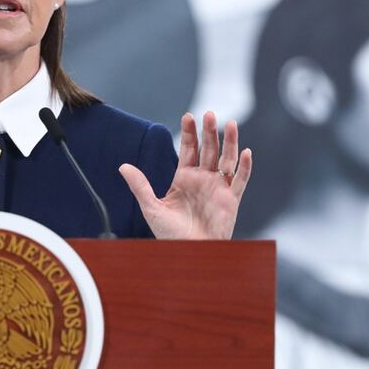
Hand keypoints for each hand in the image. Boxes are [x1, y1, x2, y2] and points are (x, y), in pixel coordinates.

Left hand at [120, 111, 251, 239]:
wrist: (189, 254)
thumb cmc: (170, 235)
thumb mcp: (152, 208)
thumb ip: (140, 186)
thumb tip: (123, 166)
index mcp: (184, 178)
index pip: (189, 149)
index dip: (190, 133)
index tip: (188, 116)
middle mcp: (203, 180)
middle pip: (208, 150)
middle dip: (209, 132)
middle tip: (209, 114)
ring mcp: (218, 189)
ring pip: (226, 160)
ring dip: (229, 143)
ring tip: (229, 124)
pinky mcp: (231, 201)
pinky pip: (240, 181)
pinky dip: (244, 167)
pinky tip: (245, 153)